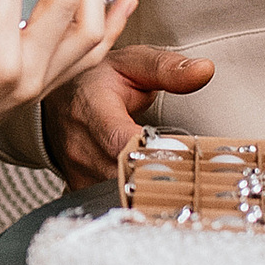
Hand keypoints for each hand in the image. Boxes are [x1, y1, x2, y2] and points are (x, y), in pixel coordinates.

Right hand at [42, 42, 214, 188]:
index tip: (182, 151)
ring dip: (150, 189)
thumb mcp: (133, 64)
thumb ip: (169, 69)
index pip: (123, 143)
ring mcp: (77, 171)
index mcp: (93, 110)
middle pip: (128, 175)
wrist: (60, 98)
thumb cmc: (96, 80)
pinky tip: (153, 186)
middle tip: (189, 167)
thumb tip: (204, 70)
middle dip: (161, 173)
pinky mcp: (80, 188)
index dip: (155, 152)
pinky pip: (113, 201)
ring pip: (122, 194)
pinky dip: (136, 197)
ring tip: (173, 175)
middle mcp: (80, 146)